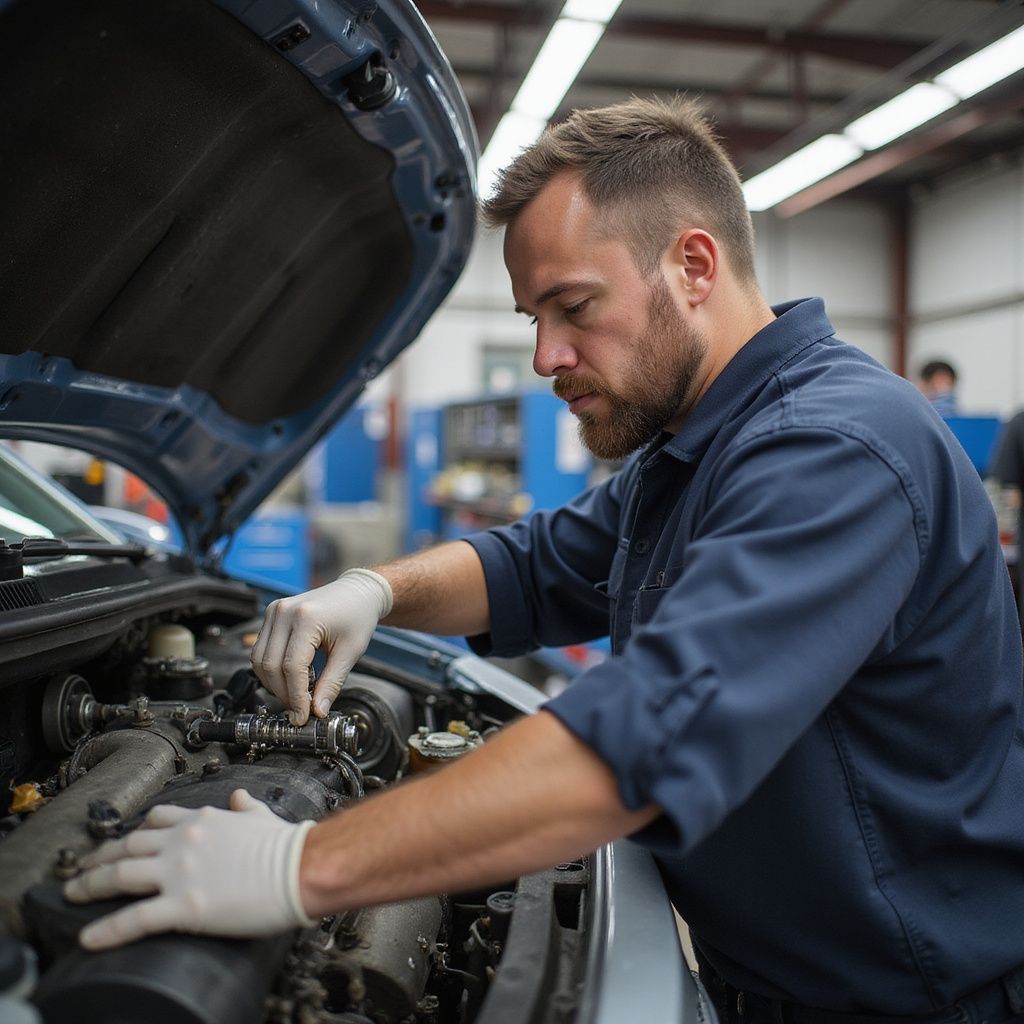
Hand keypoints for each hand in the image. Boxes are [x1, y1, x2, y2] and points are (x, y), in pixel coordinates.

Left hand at [64, 789, 315, 949]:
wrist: (300, 868)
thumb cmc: (285, 846)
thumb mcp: (262, 816)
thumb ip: (246, 806)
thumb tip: (239, 797)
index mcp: (201, 820)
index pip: (156, 818)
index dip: (133, 831)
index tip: (121, 842)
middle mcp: (182, 841)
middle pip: (127, 846)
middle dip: (98, 858)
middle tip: (81, 869)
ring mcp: (179, 873)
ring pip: (119, 876)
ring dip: (89, 885)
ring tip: (72, 894)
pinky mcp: (182, 906)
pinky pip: (134, 919)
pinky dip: (106, 930)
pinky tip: (88, 938)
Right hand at [250, 568, 392, 724]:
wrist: (356, 592)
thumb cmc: (358, 616)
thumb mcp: (351, 652)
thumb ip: (332, 683)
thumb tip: (318, 711)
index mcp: (306, 618)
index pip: (292, 667)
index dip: (295, 697)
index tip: (302, 717)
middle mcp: (284, 612)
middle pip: (271, 665)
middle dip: (284, 694)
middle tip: (300, 711)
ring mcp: (274, 611)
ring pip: (259, 660)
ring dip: (274, 684)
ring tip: (298, 694)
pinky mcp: (271, 615)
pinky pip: (261, 650)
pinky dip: (272, 669)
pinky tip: (293, 676)